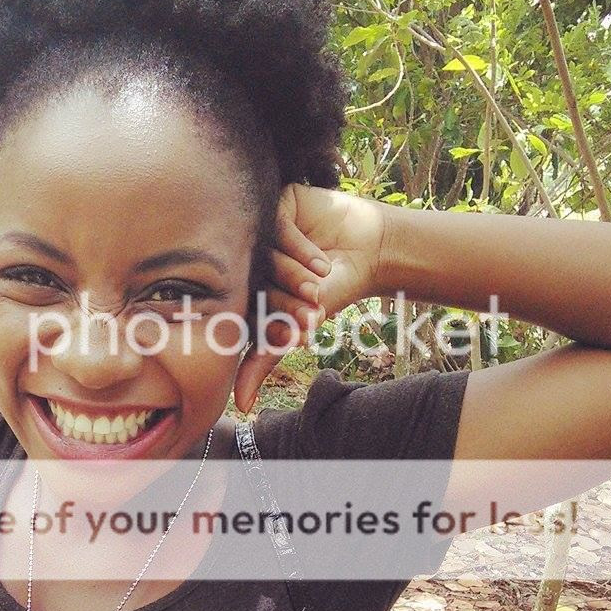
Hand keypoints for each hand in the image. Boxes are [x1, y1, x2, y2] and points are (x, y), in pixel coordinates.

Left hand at [233, 183, 387, 413]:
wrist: (370, 250)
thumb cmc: (333, 288)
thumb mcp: (298, 327)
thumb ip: (264, 359)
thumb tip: (239, 405)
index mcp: (243, 283)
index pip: (245, 306)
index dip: (274, 319)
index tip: (303, 329)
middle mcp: (246, 255)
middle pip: (252, 281)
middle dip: (286, 300)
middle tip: (312, 308)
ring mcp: (259, 229)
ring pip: (264, 255)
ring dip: (295, 276)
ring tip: (320, 282)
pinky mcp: (275, 204)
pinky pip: (277, 229)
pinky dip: (301, 249)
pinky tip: (321, 259)